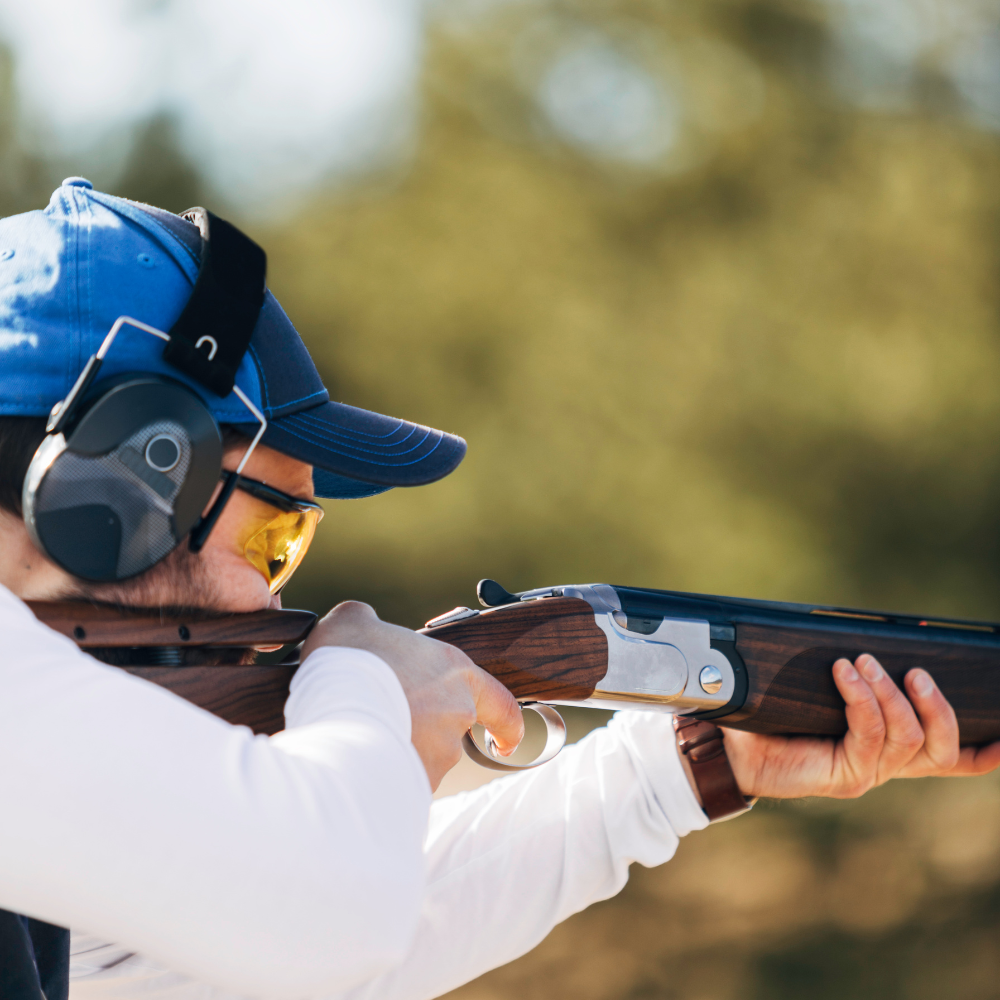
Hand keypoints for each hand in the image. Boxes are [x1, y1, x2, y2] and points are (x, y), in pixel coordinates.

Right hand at [301, 601, 523, 789]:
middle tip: (383, 721)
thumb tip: (363, 628)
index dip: (506, 726)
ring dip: (399, 751)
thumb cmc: (347, 659)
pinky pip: (401, 782)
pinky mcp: (417, 784)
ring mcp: (440, 753)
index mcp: (454, 671)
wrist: (333, 708)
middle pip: (447, 730)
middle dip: (422, 732)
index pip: (501, 704)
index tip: (504, 741)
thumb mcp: (355, 621)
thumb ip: (371, 624)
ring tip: (357, 736)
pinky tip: (354, 760)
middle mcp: (456, 713)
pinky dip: (383, 776)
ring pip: (423, 758)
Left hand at [721, 655, 999, 799]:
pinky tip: (844, 673)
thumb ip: (849, 677)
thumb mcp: (817, 690)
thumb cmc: (774, 713)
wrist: (732, 746)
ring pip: (908, 738)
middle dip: (938, 706)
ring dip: (892, 694)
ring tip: (865, 662)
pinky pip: (870, 735)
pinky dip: (862, 700)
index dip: (984, 752)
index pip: (948, 755)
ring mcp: (868, 770)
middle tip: (917, 671)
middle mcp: (885, 761)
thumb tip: (863, 643)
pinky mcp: (846, 774)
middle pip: (941, 747)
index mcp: (887, 744)